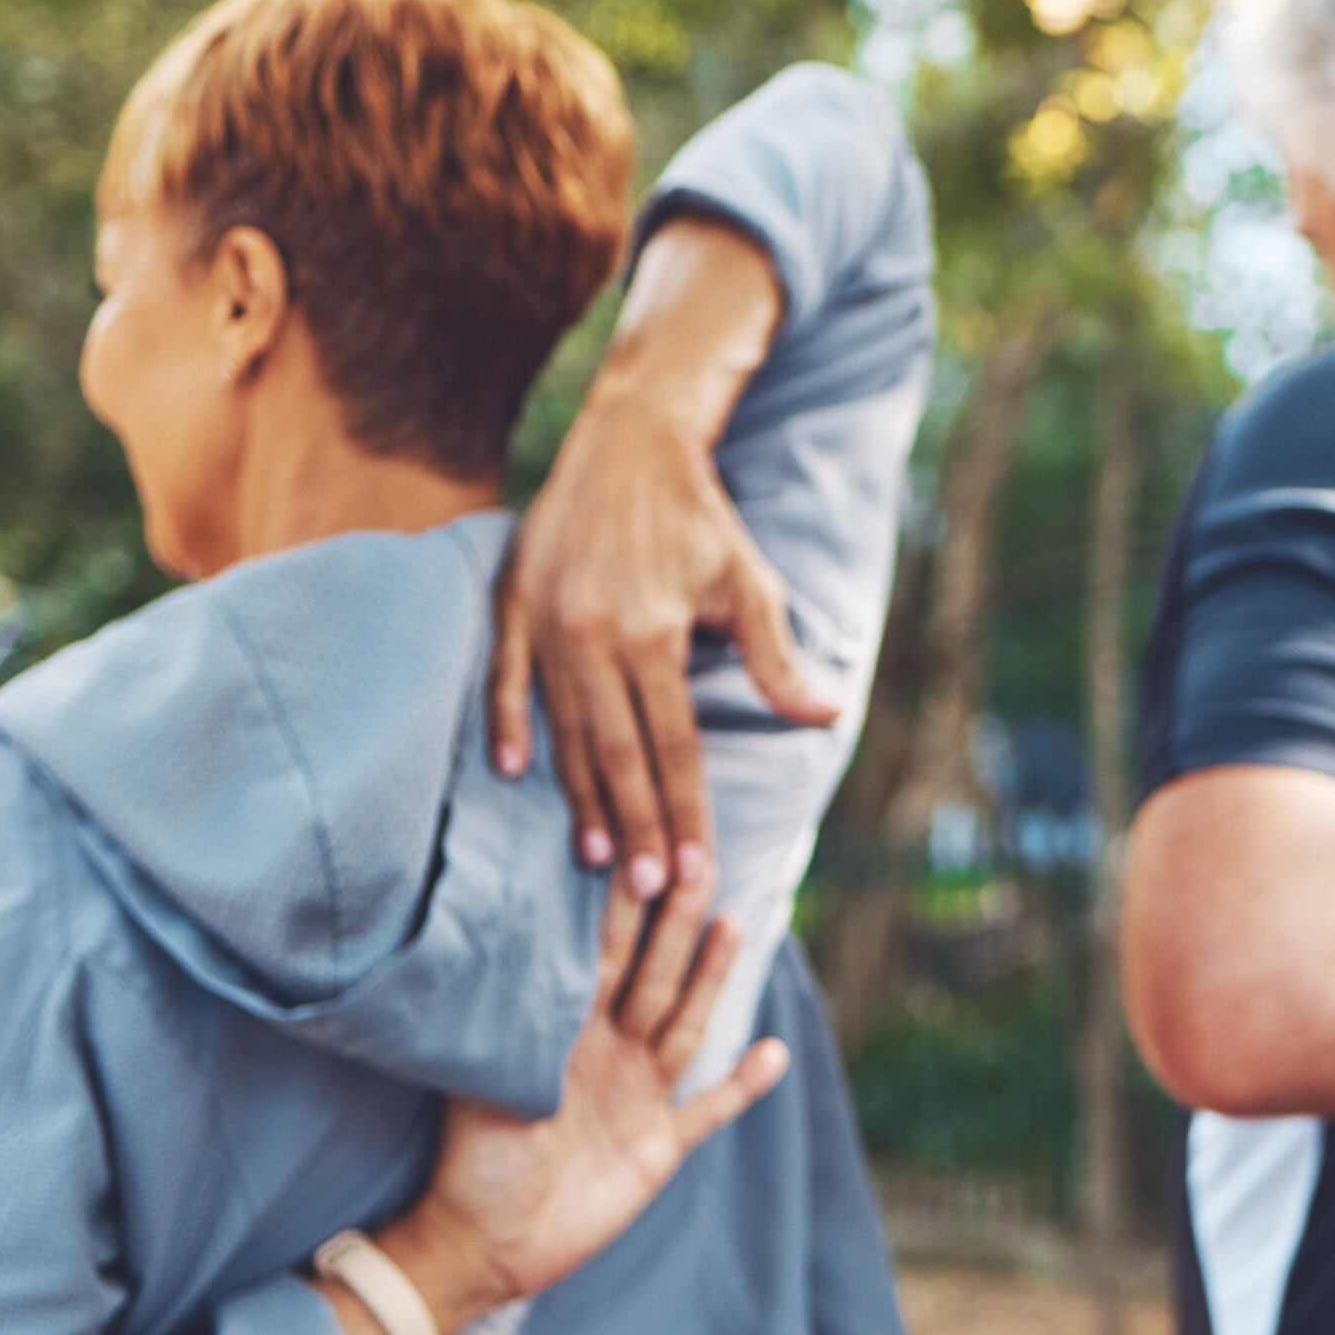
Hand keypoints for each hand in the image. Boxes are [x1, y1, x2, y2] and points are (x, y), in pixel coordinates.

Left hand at [348, 863, 795, 1334]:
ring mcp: (636, 1097)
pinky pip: (708, 1110)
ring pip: (683, 1022)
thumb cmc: (472, 1162)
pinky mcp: (658, 1147)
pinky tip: (771, 1052)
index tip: (643, 851)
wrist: (484, 1245)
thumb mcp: (483, 1084)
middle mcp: (604, 1053)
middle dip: (676, 919)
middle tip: (699, 859)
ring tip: (735, 922)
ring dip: (711, 976)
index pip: (599, 953)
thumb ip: (517, 1028)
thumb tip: (530, 962)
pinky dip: (740, 1085)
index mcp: (560, 1032)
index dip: (623, 906)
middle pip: (653, 973)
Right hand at [488, 223, 830, 884]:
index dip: (684, 811)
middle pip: (616, 752)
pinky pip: (507, 675)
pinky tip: (511, 769)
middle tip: (644, 895)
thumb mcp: (749, 582)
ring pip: (563, 727)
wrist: (630, 439)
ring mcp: (547, 619)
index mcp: (652, 633)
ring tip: (593, 855)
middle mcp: (592, 633)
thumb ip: (777, 659)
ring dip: (579, 794)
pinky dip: (509, 722)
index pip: (672, 745)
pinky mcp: (515, 600)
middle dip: (634, 827)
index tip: (693, 871)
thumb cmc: (701, 518)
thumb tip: (826, 717)